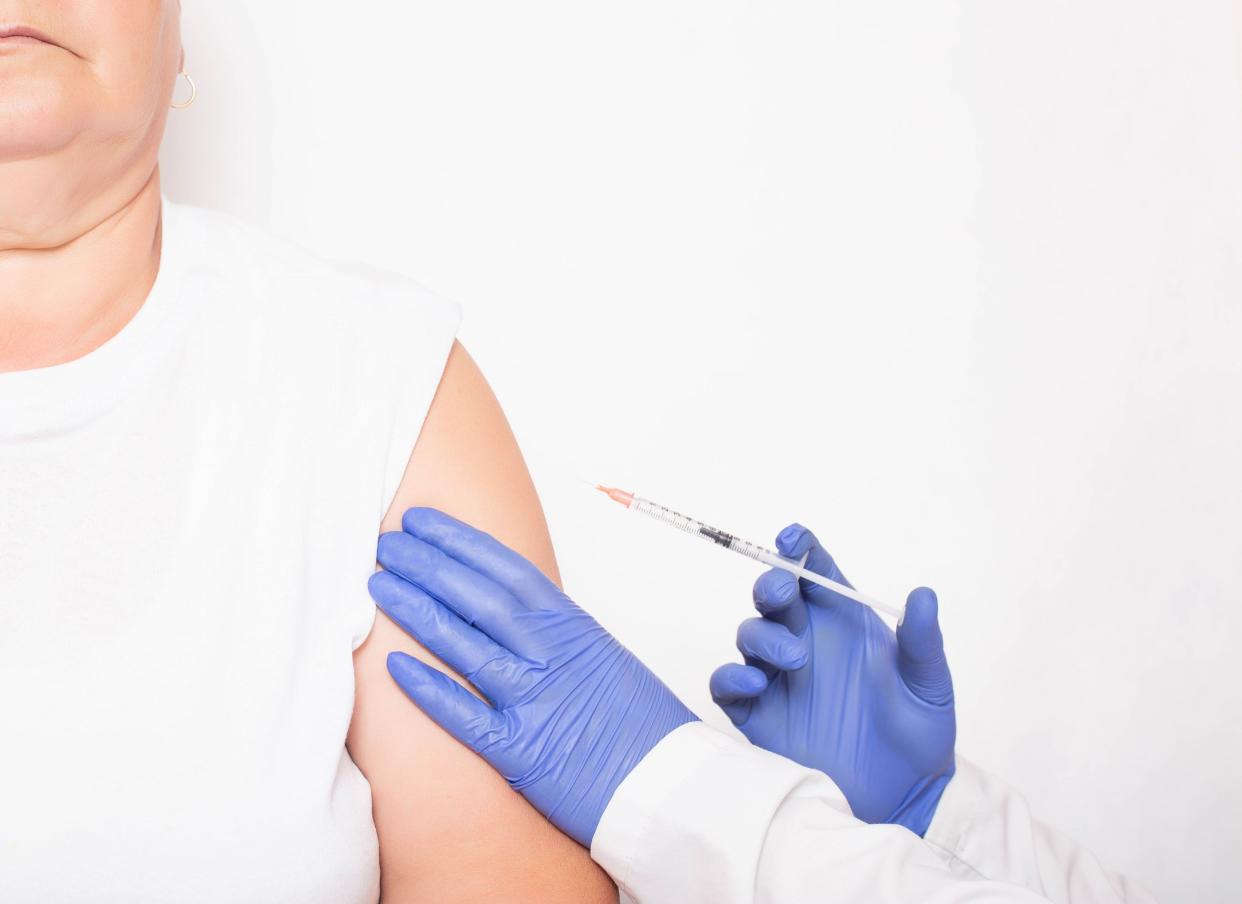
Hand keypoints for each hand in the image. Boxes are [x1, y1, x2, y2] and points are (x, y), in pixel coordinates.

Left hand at [368, 508, 697, 847]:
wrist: (673, 786)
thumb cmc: (642, 727)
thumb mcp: (604, 660)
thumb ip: (558, 636)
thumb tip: (516, 614)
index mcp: (573, 628)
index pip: (506, 570)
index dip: (460, 542)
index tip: (424, 521)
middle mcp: (551, 656)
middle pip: (478, 596)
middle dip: (428, 564)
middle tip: (389, 542)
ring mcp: (536, 701)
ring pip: (464, 644)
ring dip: (417, 610)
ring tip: (380, 584)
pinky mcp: (522, 753)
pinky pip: (466, 716)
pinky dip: (430, 689)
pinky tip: (394, 665)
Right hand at [709, 524, 955, 834]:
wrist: (900, 798)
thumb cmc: (918, 735)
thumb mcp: (930, 686)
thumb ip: (922, 641)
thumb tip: (923, 595)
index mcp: (843, 622)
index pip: (815, 570)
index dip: (799, 546)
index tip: (792, 538)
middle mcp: (805, 640)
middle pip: (774, 595)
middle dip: (771, 583)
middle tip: (781, 592)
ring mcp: (777, 676)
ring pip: (749, 633)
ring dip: (764, 636)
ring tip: (796, 660)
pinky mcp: (757, 712)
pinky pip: (728, 682)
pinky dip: (733, 676)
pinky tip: (756, 683)